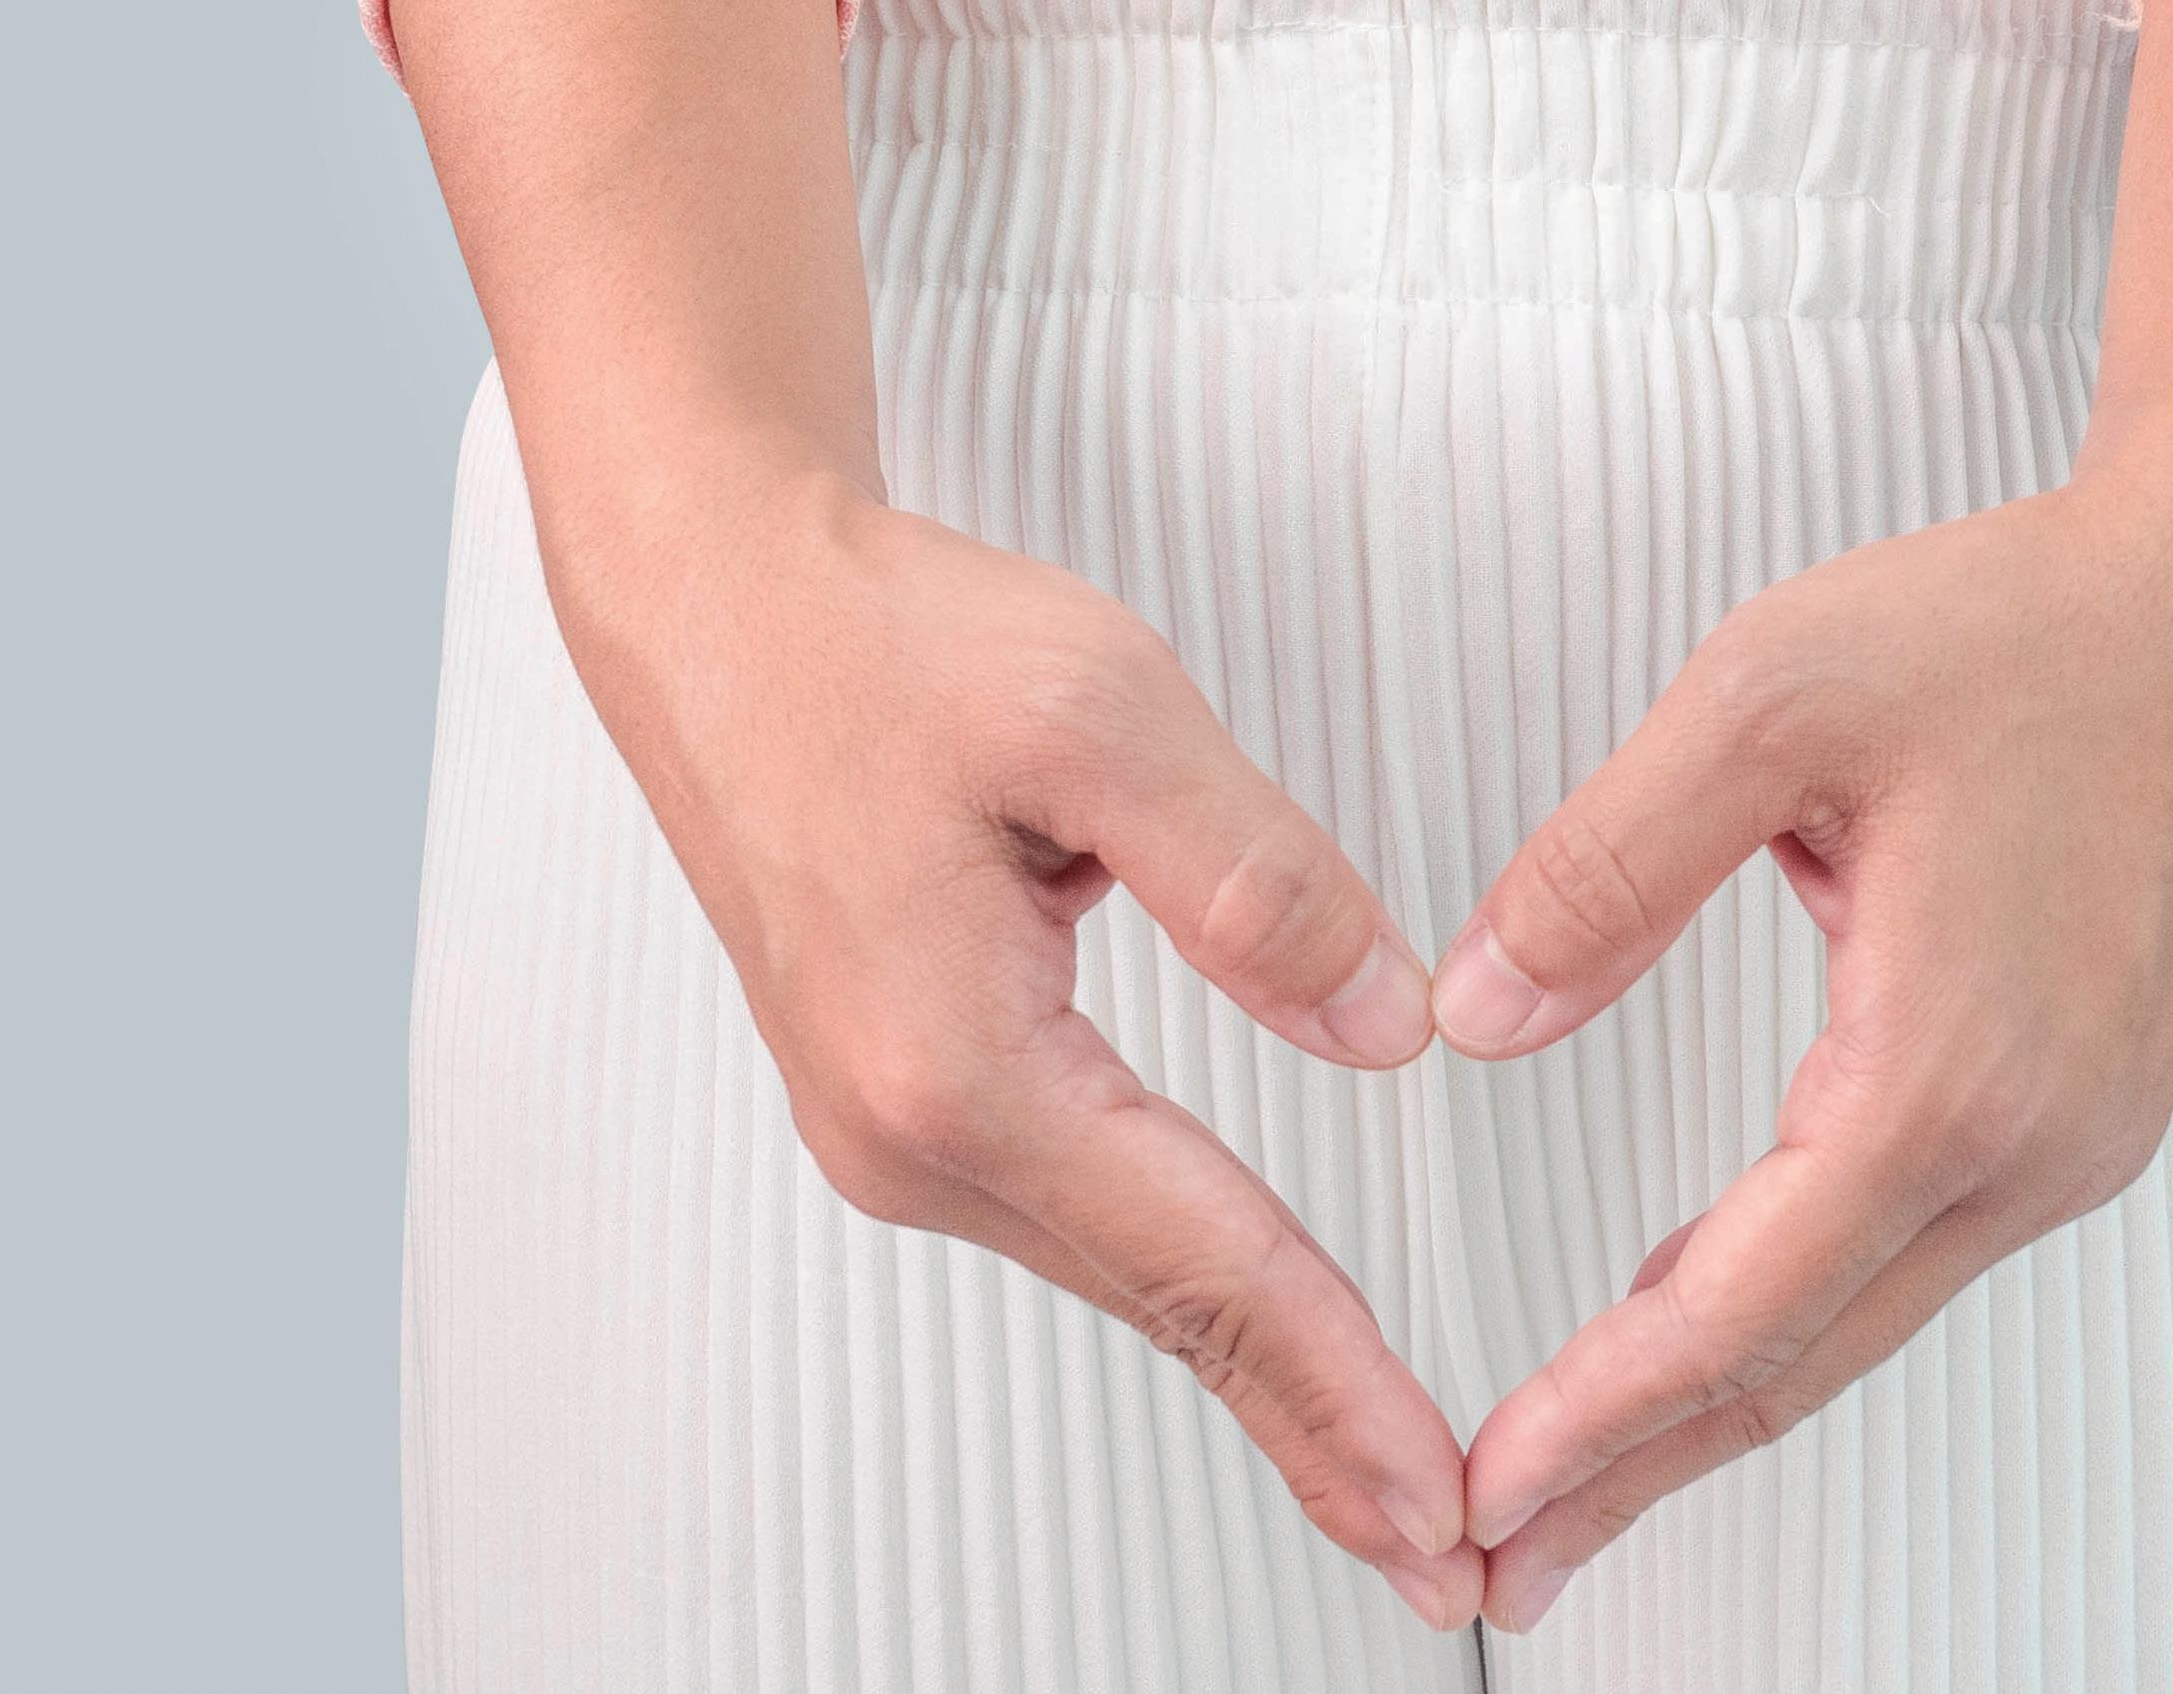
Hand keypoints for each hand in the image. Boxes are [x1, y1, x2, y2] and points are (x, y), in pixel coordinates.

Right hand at [542, 484, 1487, 1626]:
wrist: (720, 612)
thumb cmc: (879, 643)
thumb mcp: (1101, 709)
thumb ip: (1257, 877)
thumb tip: (1384, 1022)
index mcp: (957, 1060)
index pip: (1206, 1259)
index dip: (1340, 1389)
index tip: (1439, 1498)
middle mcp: (909, 1131)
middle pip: (1169, 1312)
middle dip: (1319, 1441)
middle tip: (1452, 1560)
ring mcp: (897, 1130)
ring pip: (1128, 1281)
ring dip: (1264, 1381)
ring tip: (1386, 1475)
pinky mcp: (907, 1102)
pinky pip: (1086, 1230)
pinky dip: (1194, 1299)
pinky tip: (1264, 1342)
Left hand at [1415, 473, 2172, 1629]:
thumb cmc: (2029, 624)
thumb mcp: (1768, 695)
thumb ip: (1607, 866)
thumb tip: (1479, 1012)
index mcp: (1952, 1062)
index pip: (1740, 1302)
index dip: (1598, 1412)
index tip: (1488, 1489)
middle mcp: (2035, 1133)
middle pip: (1799, 1361)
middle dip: (1638, 1471)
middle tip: (1501, 1560)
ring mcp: (2076, 1134)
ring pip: (1858, 1318)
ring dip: (1712, 1403)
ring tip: (1576, 1476)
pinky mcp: (2086, 1109)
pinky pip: (1910, 1251)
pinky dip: (1790, 1308)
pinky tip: (1699, 1320)